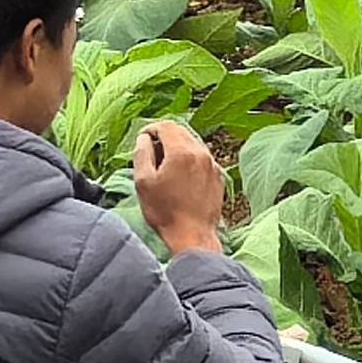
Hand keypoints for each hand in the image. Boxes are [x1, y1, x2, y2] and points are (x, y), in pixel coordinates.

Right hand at [133, 119, 227, 254]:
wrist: (193, 236)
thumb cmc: (165, 212)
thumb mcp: (143, 182)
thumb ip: (142, 154)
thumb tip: (144, 138)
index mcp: (182, 152)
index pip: (166, 125)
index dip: (151, 129)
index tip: (142, 139)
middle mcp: (201, 153)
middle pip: (181, 132)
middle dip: (164, 137)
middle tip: (151, 152)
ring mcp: (213, 165)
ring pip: (193, 144)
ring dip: (178, 148)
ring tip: (164, 166)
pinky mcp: (219, 177)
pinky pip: (202, 159)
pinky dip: (190, 160)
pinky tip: (180, 177)